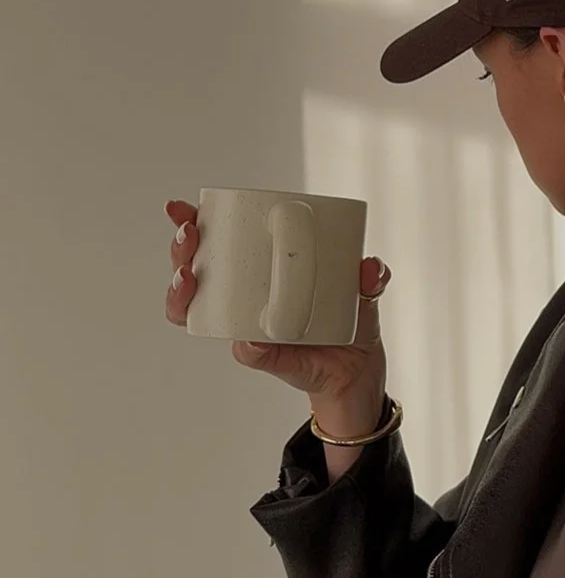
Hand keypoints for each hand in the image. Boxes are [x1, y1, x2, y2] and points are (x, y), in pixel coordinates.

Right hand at [164, 196, 392, 404]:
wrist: (356, 368)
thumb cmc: (350, 319)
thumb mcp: (365, 290)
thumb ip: (371, 276)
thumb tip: (370, 268)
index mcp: (260, 268)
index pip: (217, 240)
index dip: (192, 222)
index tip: (181, 208)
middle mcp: (242, 295)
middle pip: (192, 267)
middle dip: (181, 249)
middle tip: (191, 237)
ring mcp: (245, 324)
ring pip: (193, 308)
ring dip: (180, 293)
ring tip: (189, 279)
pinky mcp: (262, 355)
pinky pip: (244, 351)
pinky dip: (245, 346)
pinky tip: (246, 339)